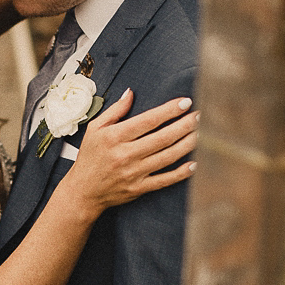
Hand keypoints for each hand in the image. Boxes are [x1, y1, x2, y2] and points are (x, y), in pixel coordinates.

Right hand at [63, 88, 197, 211]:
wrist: (83, 191)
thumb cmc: (89, 157)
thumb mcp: (95, 129)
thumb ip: (115, 110)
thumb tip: (131, 92)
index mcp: (114, 137)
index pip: (148, 120)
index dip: (169, 111)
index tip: (185, 102)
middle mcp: (125, 154)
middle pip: (162, 138)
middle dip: (185, 125)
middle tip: (200, 115)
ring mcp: (133, 173)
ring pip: (167, 157)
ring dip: (188, 144)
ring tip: (202, 133)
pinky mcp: (139, 188)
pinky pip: (164, 180)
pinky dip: (181, 173)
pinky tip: (194, 163)